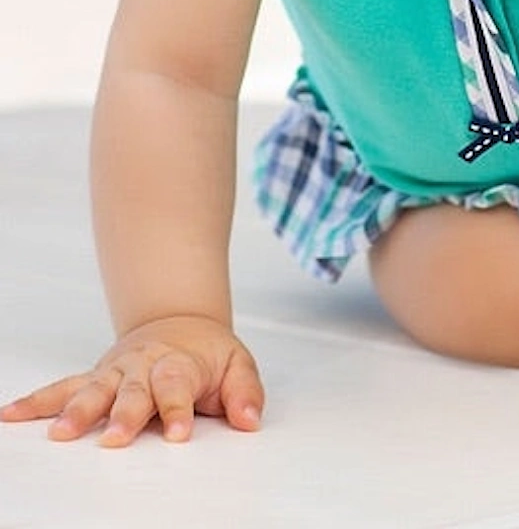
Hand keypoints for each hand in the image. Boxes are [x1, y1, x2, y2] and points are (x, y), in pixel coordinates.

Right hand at [0, 315, 263, 446]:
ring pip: (93, 390)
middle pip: (133, 392)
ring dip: (78, 412)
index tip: (178, 433)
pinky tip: (11, 414)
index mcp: (179, 364)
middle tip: (116, 439)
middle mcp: (143, 367)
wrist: (178, 323)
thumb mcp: (238, 365)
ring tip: (60, 434)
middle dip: (125, 415)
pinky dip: (37, 402)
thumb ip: (245, 393)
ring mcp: (115, 373)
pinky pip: (62, 389)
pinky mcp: (94, 378)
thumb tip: (251, 420)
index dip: (178, 409)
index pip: (178, 387)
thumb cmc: (207, 354)